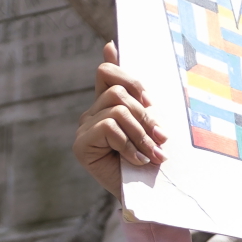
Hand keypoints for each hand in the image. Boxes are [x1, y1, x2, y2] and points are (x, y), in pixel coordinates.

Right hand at [74, 42, 168, 197]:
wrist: (145, 197)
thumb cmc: (150, 161)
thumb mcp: (148, 126)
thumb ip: (135, 95)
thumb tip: (110, 45)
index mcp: (107, 105)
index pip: (107, 73)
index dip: (127, 77)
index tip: (149, 101)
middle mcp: (92, 113)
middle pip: (117, 92)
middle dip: (145, 117)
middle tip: (161, 140)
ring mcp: (84, 128)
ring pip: (116, 110)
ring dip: (141, 134)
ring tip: (152, 155)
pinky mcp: (81, 144)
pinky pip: (109, 128)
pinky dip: (129, 146)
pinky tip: (137, 161)